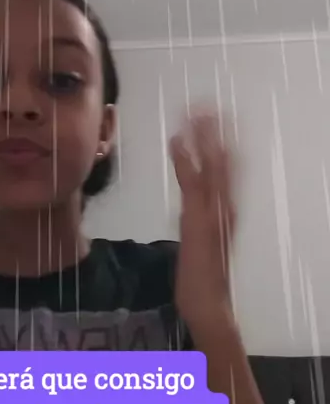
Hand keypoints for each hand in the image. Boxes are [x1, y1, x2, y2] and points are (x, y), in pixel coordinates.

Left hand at [170, 110, 235, 333]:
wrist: (207, 299)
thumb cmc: (203, 274)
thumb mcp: (203, 240)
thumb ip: (200, 219)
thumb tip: (193, 205)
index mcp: (226, 210)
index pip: (227, 168)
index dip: (223, 143)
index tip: (217, 119)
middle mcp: (225, 205)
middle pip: (224, 159)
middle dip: (217, 131)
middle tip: (207, 103)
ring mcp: (213, 211)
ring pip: (212, 164)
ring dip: (204, 136)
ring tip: (196, 110)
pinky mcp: (198, 218)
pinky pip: (192, 182)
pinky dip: (185, 159)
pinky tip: (177, 139)